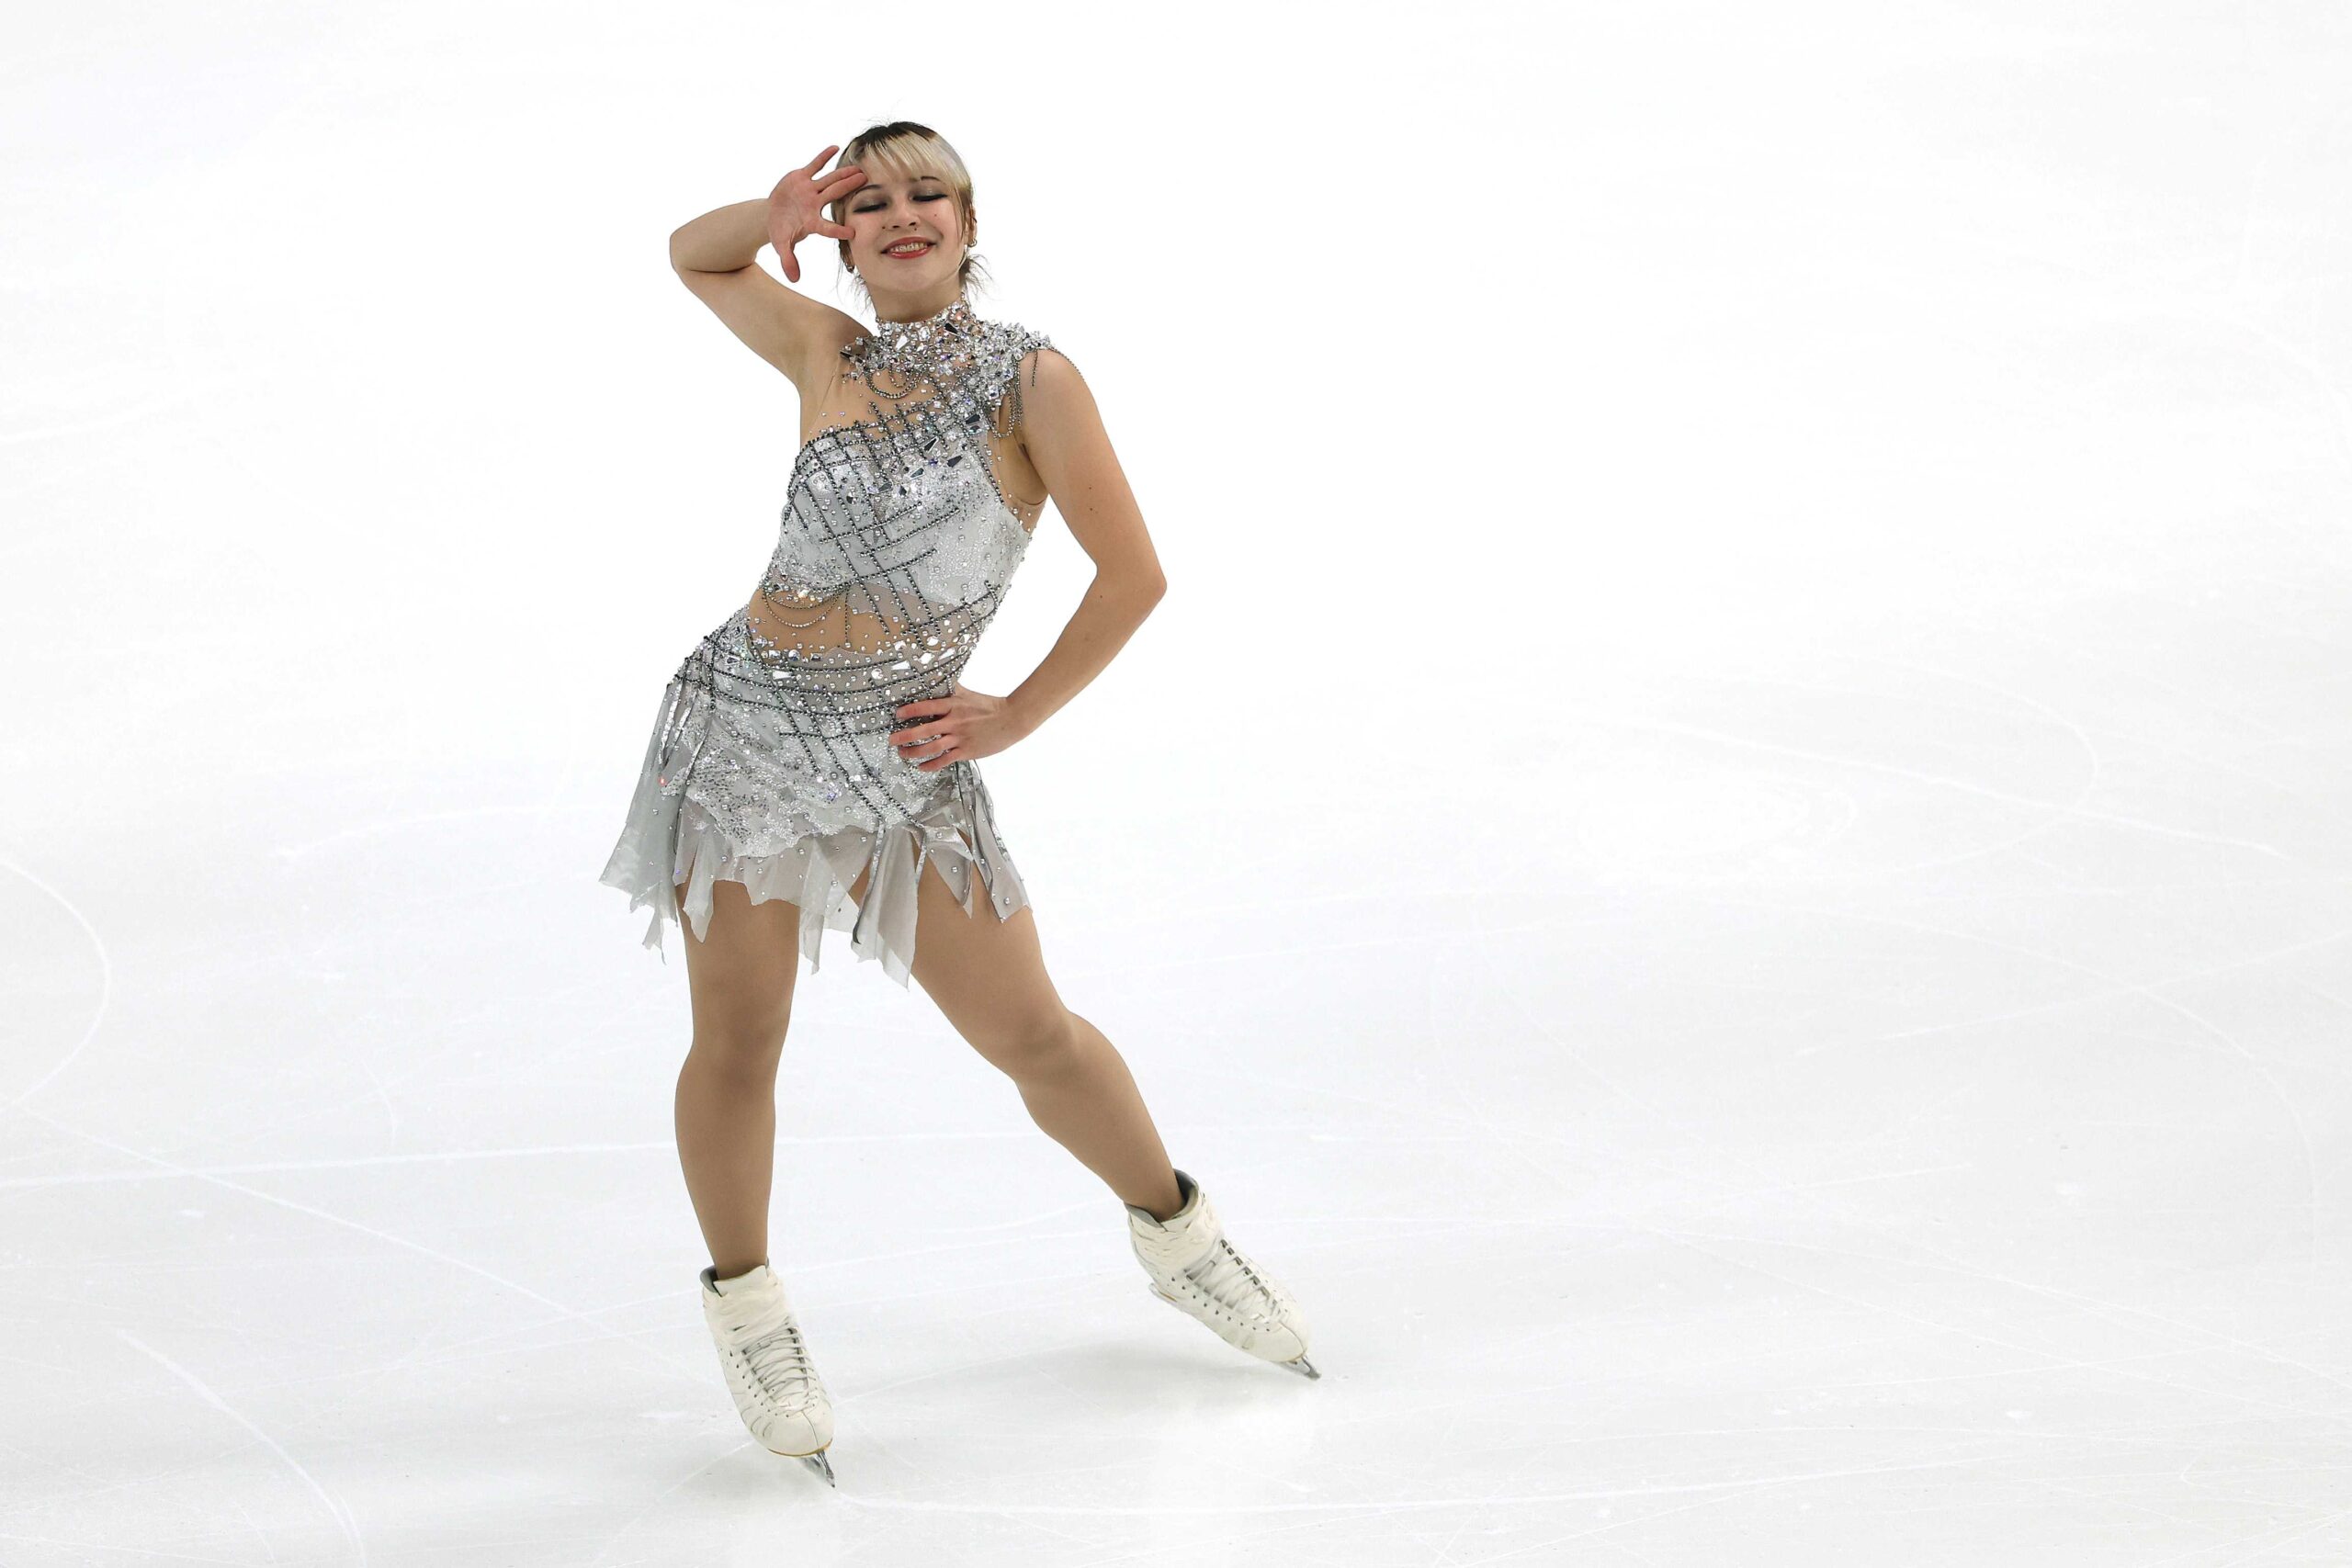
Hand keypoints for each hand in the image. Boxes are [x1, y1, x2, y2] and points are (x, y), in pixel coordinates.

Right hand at [767, 144, 865, 282]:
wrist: (771, 215)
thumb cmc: (780, 231)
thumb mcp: (781, 246)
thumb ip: (789, 261)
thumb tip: (794, 280)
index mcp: (812, 222)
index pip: (827, 227)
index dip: (838, 230)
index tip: (852, 233)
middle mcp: (815, 204)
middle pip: (834, 196)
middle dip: (849, 188)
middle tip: (867, 183)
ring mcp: (810, 190)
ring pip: (829, 180)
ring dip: (843, 174)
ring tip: (859, 169)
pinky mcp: (802, 178)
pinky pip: (814, 165)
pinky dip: (823, 157)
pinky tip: (835, 147)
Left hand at [890, 684, 1027, 771]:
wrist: (1011, 720)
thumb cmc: (989, 706)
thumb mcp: (968, 694)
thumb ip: (951, 689)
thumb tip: (935, 678)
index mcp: (954, 705)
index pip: (927, 707)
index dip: (910, 711)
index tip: (897, 714)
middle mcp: (954, 722)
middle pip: (924, 731)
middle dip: (905, 736)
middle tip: (891, 740)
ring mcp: (960, 738)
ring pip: (931, 747)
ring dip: (914, 752)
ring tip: (903, 753)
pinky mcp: (966, 751)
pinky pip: (945, 760)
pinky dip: (931, 765)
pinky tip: (921, 766)